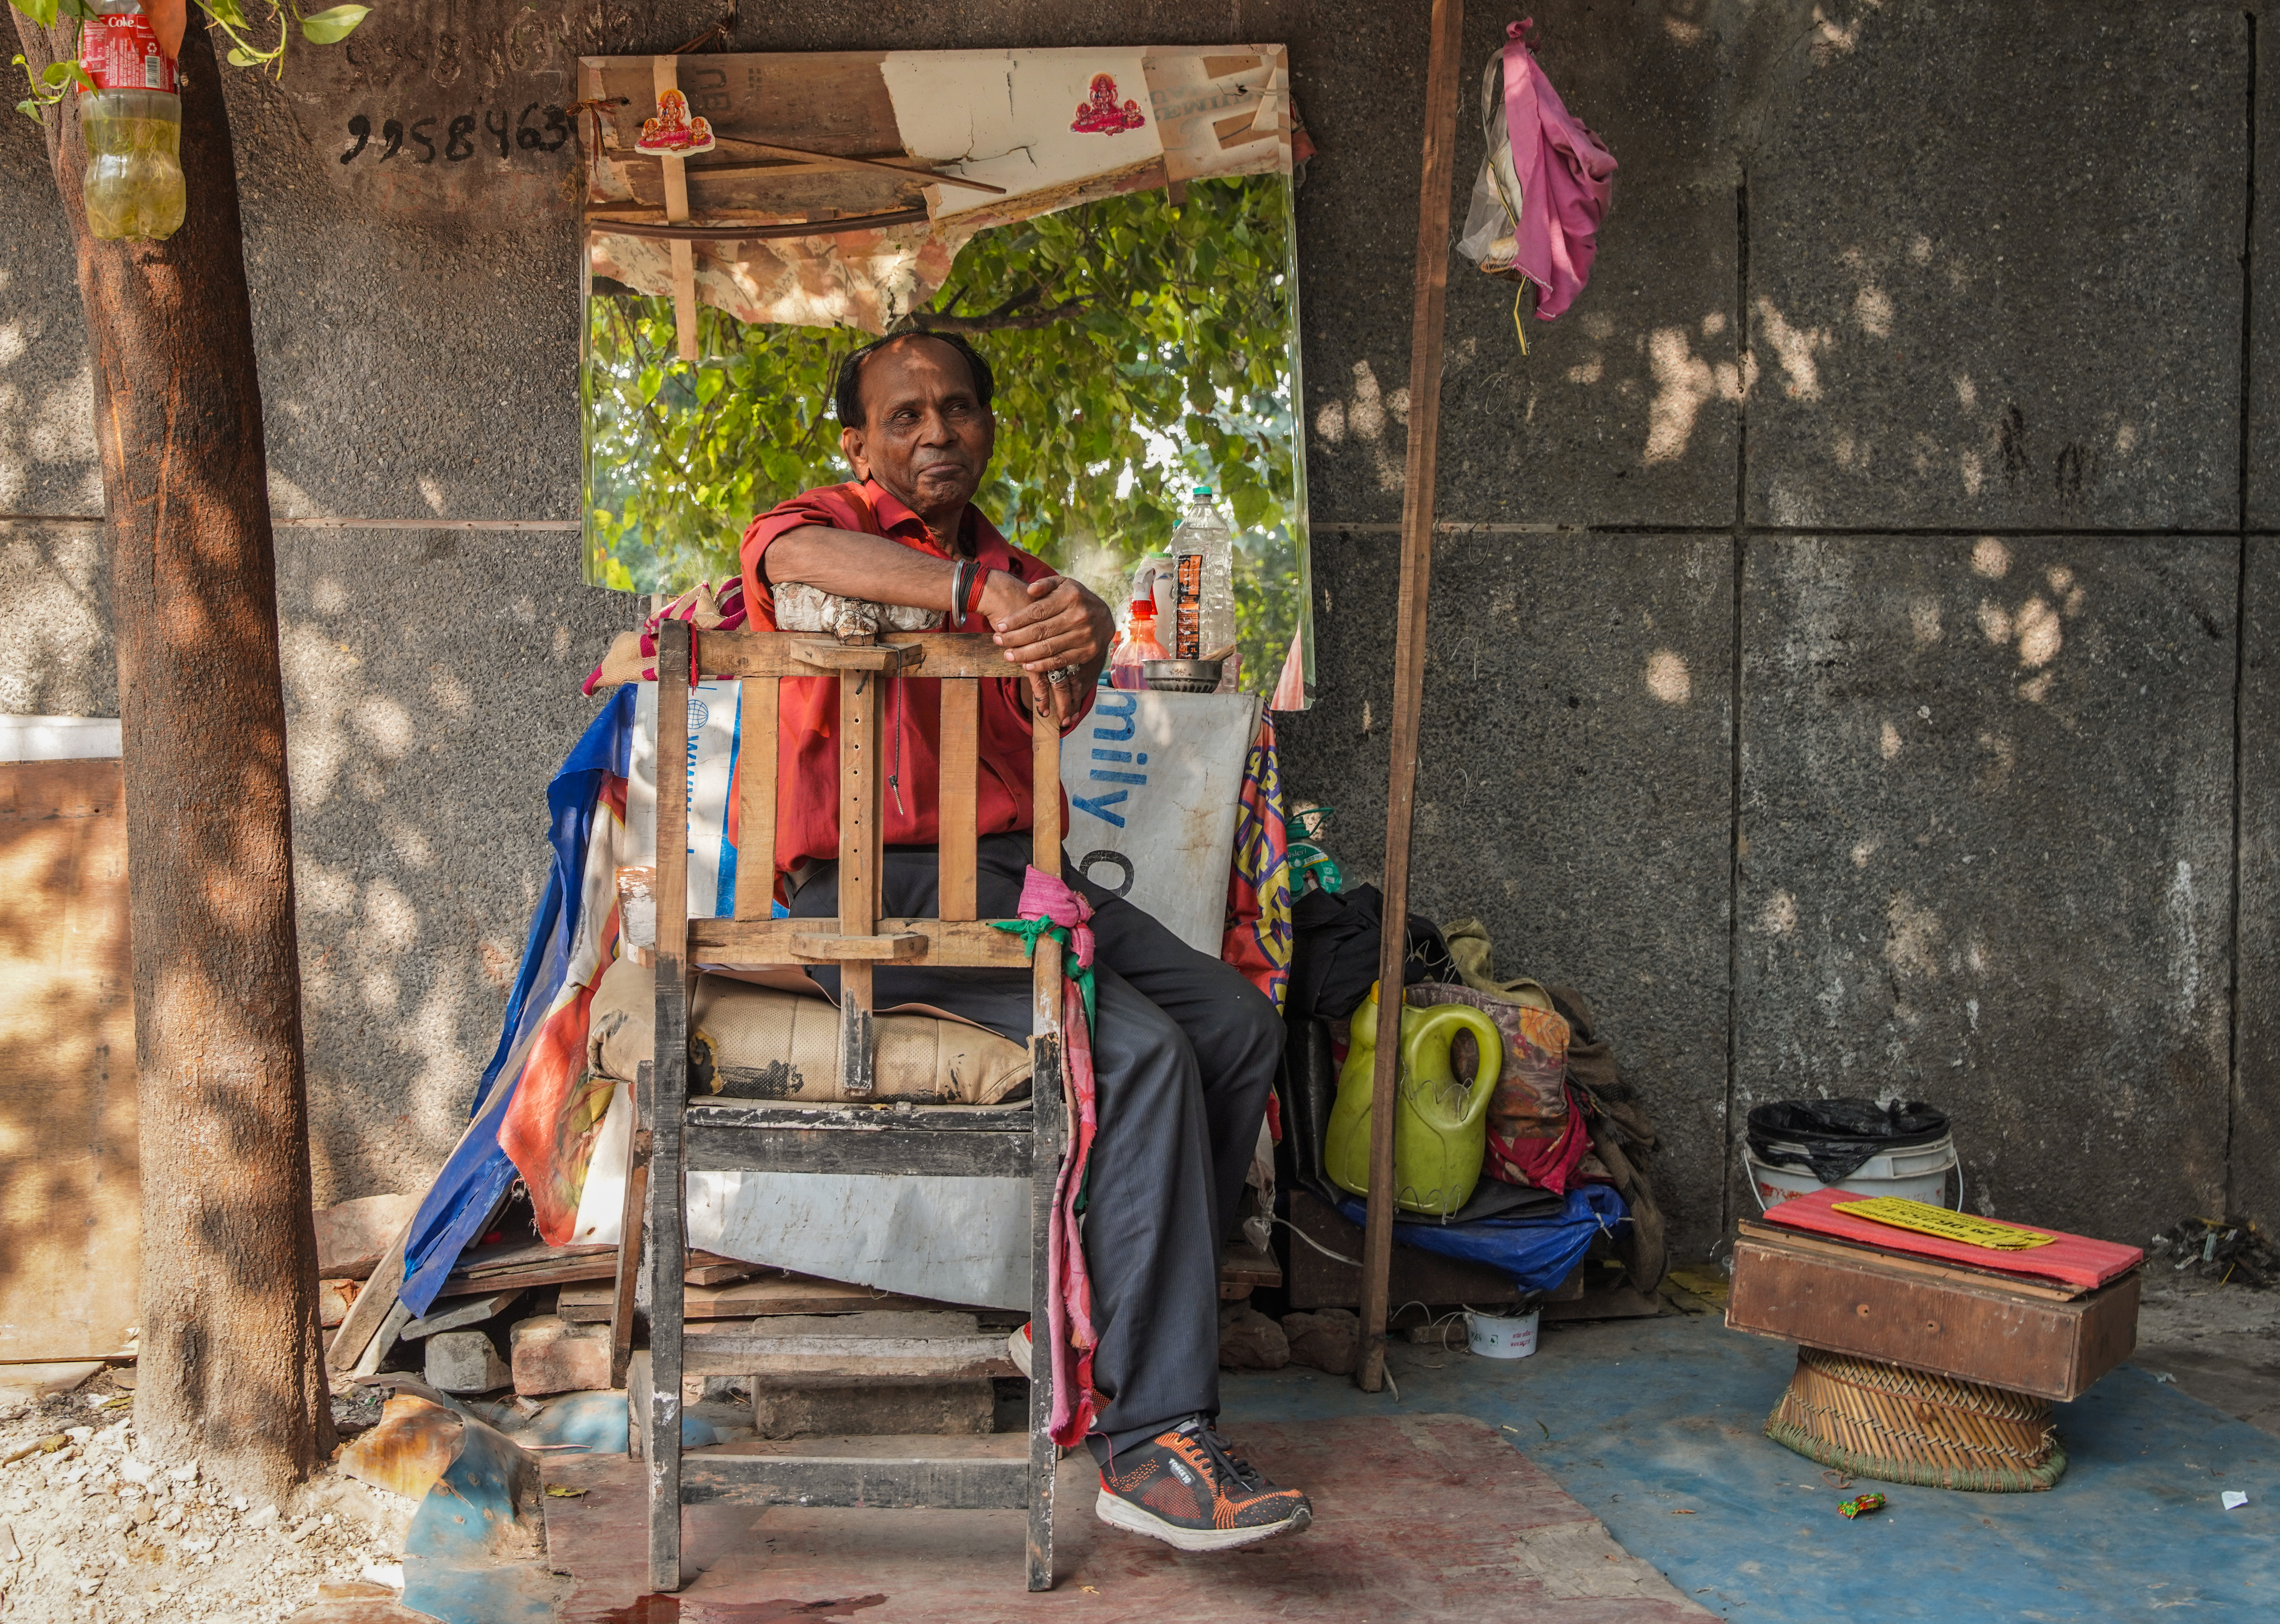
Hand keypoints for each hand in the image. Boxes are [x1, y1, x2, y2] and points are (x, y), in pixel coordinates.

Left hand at [985, 573, 1111, 726]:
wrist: (1105, 617)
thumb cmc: (1077, 599)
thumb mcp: (1064, 584)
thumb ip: (1046, 584)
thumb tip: (1029, 590)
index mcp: (1071, 597)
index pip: (1037, 611)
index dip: (1016, 620)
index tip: (1000, 626)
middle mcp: (1078, 616)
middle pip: (1040, 631)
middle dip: (1015, 638)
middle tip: (998, 641)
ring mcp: (1084, 636)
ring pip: (1048, 648)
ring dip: (1024, 654)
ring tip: (1008, 655)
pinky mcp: (1086, 652)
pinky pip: (1060, 661)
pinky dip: (1042, 665)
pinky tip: (1027, 666)